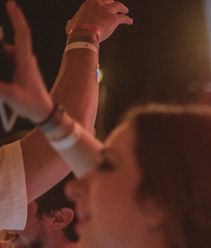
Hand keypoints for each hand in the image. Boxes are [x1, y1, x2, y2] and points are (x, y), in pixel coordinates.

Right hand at [0, 1, 52, 122]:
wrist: (45, 114)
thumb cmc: (33, 105)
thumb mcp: (12, 96)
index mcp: (26, 61)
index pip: (22, 34)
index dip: (17, 18)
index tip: (11, 4)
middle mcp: (26, 60)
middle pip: (13, 39)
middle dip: (1, 34)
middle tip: (1, 23)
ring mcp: (25, 65)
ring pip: (9, 50)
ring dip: (0, 48)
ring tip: (0, 50)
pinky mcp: (22, 71)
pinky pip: (9, 58)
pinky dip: (2, 56)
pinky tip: (1, 59)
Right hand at [65, 0, 132, 42]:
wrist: (84, 34)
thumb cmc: (76, 31)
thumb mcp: (71, 24)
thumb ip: (72, 21)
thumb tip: (69, 23)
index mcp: (89, 3)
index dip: (102, 1)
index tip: (104, 3)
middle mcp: (99, 4)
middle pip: (109, 0)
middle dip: (112, 2)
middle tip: (115, 5)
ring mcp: (107, 11)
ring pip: (119, 5)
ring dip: (123, 7)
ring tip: (125, 10)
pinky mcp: (114, 19)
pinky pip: (123, 18)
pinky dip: (127, 19)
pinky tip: (130, 21)